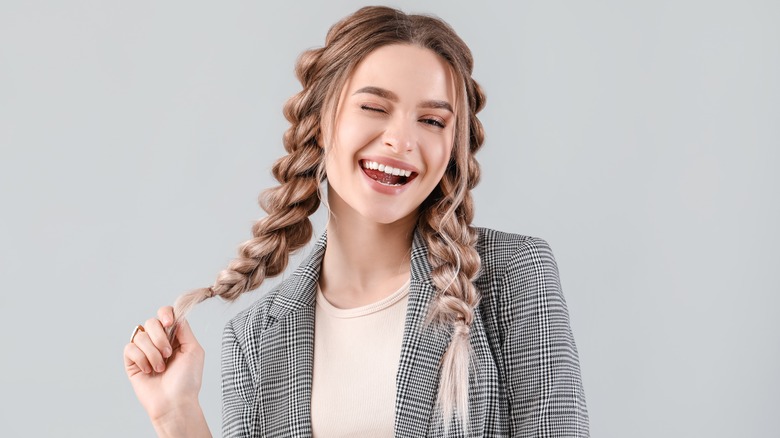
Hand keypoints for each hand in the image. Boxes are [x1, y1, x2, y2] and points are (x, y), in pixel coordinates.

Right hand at [123, 306, 204, 422]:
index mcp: (174, 336)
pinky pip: (130, 348)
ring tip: (160, 368)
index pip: (166, 314)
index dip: (165, 314)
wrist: (174, 402)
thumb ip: (184, 329)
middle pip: (151, 322)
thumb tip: (176, 314)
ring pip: (140, 335)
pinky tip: (149, 371)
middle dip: (160, 338)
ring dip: (152, 353)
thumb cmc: (187, 380)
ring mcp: (144, 351)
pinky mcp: (131, 362)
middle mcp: (158, 341)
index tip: (169, 323)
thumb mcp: (194, 350)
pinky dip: (141, 359)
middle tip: (168, 354)